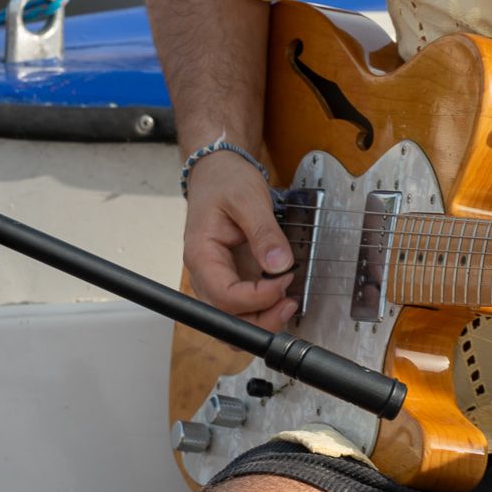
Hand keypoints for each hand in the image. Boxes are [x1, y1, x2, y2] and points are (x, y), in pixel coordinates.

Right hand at [182, 147, 296, 329]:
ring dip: (262, 319)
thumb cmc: (225, 181)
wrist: (217, 172)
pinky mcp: (232, 276)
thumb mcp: (248, 199)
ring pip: (233, 317)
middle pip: (225, 317)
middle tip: (290, 302)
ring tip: (289, 302)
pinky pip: (243, 305)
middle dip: (260, 319)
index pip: (223, 296)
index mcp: (200, 255)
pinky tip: (282, 294)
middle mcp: (205, 273)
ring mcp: (217, 277)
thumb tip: (280, 263)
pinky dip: (263, 307)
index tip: (284, 281)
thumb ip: (264, 232)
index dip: (257, 297)